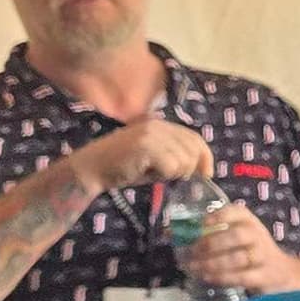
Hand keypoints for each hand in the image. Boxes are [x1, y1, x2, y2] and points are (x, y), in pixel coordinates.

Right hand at [82, 117, 211, 190]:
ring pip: (185, 160)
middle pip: (193, 150)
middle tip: (168, 176)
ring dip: (174, 173)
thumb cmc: (123, 168)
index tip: (207, 174)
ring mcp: (151, 133)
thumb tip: (202, 168)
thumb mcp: (154, 159)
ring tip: (153, 172)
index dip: (205, 157)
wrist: (92, 169)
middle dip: (188, 169)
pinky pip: (172, 167)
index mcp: (160, 125)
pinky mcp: (145, 145)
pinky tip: (147, 173)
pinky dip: (164, 176)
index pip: (195, 138)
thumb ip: (175, 157)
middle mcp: (157, 125)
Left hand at [178, 201, 299, 296]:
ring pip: (238, 258)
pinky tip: (207, 277)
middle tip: (191, 252)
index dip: (217, 217)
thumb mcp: (238, 234)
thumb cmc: (250, 251)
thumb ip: (211, 232)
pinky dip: (222, 278)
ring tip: (194, 268)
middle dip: (210, 244)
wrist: (283, 273)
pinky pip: (242, 277)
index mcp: (249, 220)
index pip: (235, 212)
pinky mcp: (265, 276)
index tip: (199, 224)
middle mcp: (258, 235)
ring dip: (212, 263)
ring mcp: (263, 256)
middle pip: (236, 236)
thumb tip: (170, 231)